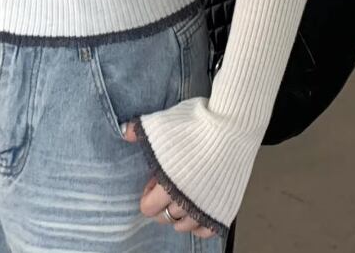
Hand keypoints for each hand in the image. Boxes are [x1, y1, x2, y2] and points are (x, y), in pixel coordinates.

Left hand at [121, 118, 217, 239]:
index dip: (147, 195)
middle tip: (168, 186)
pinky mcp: (224, 209)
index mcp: (167, 187)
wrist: (230, 126)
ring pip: (185, 225)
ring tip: (182, 197)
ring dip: (180, 215)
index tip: (153, 180)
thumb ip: (138, 130)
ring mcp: (206, 208)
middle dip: (162, 204)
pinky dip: (199, 225)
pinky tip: (197, 210)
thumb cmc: (194, 125)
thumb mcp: (160, 123)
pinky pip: (206, 231)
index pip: (148, 208)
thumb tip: (124, 133)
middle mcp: (186, 203)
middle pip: (166, 218)